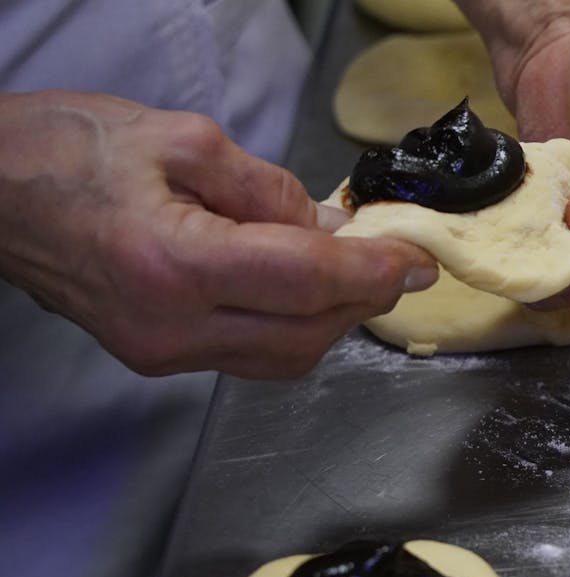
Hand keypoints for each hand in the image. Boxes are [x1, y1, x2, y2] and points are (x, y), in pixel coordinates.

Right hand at [0, 91, 438, 378]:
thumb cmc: (62, 151)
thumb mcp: (179, 140)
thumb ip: (266, 188)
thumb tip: (328, 224)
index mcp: (173, 265)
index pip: (308, 283)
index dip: (376, 272)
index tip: (419, 259)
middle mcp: (169, 327)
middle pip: (308, 332)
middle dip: (364, 297)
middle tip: (396, 259)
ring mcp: (160, 352)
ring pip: (285, 355)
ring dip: (332, 317)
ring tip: (352, 269)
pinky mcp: (155, 356)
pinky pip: (250, 353)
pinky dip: (291, 324)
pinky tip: (301, 287)